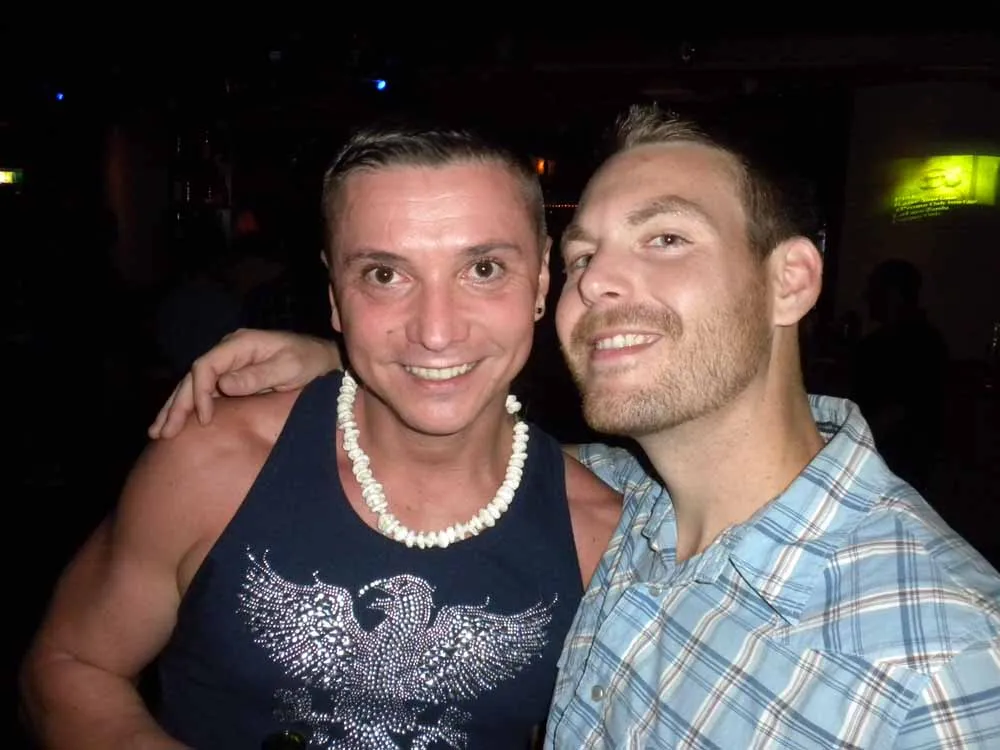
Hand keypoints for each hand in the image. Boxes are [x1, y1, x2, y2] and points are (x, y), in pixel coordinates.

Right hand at [148, 329, 342, 438]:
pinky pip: (204, 393)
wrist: (322, 359)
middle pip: (193, 377)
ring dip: (176, 409)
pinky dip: (189, 409)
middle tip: (162, 432)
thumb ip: (258, 376)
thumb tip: (223, 385)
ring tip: (156, 432)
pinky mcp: (230, 377)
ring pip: (193, 386)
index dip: (200, 392)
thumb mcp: (289, 368)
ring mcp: (227, 364)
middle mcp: (228, 352)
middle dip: (177, 405)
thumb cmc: (309, 361)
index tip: (203, 417)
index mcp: (240, 344)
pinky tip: (174, 424)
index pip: (206, 366)